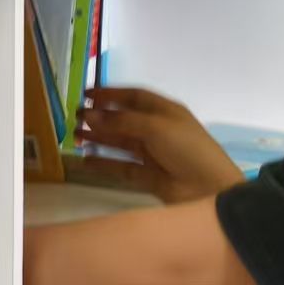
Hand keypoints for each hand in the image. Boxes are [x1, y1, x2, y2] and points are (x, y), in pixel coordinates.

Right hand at [76, 88, 244, 203]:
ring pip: (121, 143)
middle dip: (100, 118)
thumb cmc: (188, 150)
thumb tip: (90, 114)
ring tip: (74, 136)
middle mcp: (159, 130)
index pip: (135, 97)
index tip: (86, 94)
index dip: (111, 94)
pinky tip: (85, 160)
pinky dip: (104, 164)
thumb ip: (122, 121)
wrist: (209, 189)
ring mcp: (154, 154)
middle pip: (125, 120)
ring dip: (99, 138)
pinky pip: (122, 167)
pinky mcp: (149, 177)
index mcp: (166, 112)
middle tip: (74, 117)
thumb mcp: (156, 127)